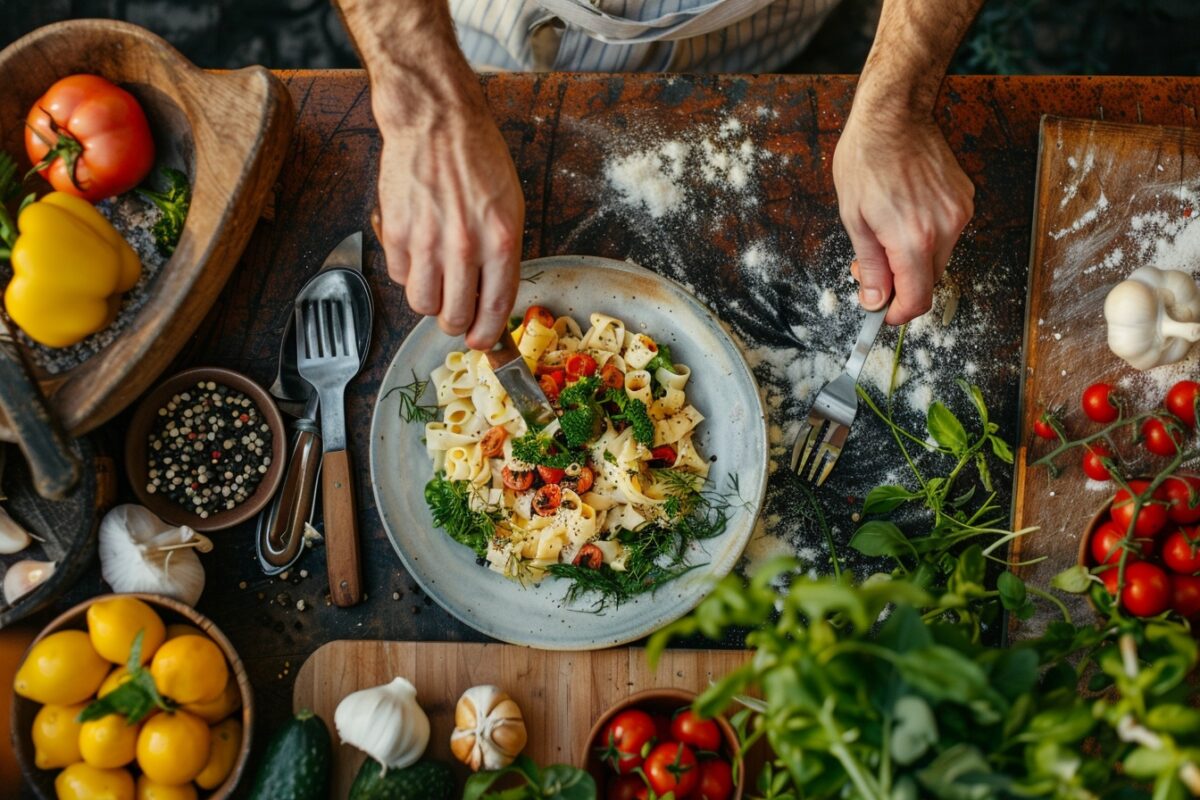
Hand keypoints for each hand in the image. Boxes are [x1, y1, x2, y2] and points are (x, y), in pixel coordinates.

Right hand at [373, 92, 523, 349]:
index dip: (487, 333)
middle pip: (456, 316)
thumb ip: (503, 256)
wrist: (436, 121)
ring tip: (436, 284)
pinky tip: (418, 254)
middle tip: (456, 315)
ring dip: (430, 302)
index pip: (495, 308)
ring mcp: (427, 241)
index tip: (482, 341)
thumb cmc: (477, 158)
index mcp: (501, 241)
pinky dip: (408, 274)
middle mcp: (464, 246)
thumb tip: (492, 297)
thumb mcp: (510, 207)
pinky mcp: (397, 232)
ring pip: (423, 304)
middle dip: (457, 323)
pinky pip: (400, 276)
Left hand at [832, 110, 973, 324]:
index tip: (883, 312)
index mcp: (913, 239)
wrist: (894, 116)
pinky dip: (927, 234)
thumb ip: (870, 266)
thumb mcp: (854, 219)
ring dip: (914, 258)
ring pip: (939, 257)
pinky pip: (948, 232)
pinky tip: (905, 212)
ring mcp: (959, 212)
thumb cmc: (866, 161)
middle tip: (871, 264)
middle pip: (929, 280)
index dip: (898, 313)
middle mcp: (945, 229)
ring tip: (885, 231)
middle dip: (901, 282)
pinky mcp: (965, 198)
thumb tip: (875, 300)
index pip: (917, 299)